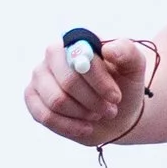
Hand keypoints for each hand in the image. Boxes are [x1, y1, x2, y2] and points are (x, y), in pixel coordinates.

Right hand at [25, 33, 150, 148]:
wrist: (114, 111)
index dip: (100, 82)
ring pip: (57, 101)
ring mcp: (40, 75)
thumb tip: (108, 49)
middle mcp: (54, 53)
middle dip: (93, 101)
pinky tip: (84, 127)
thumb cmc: (123, 84)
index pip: (82, 58)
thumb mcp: (134, 67)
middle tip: (109, 110)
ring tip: (96, 115)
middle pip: (68, 82)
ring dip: (83, 114)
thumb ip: (127, 52)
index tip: (116, 98)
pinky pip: (44, 116)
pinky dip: (69, 126)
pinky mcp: (32, 97)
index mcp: (77, 39)